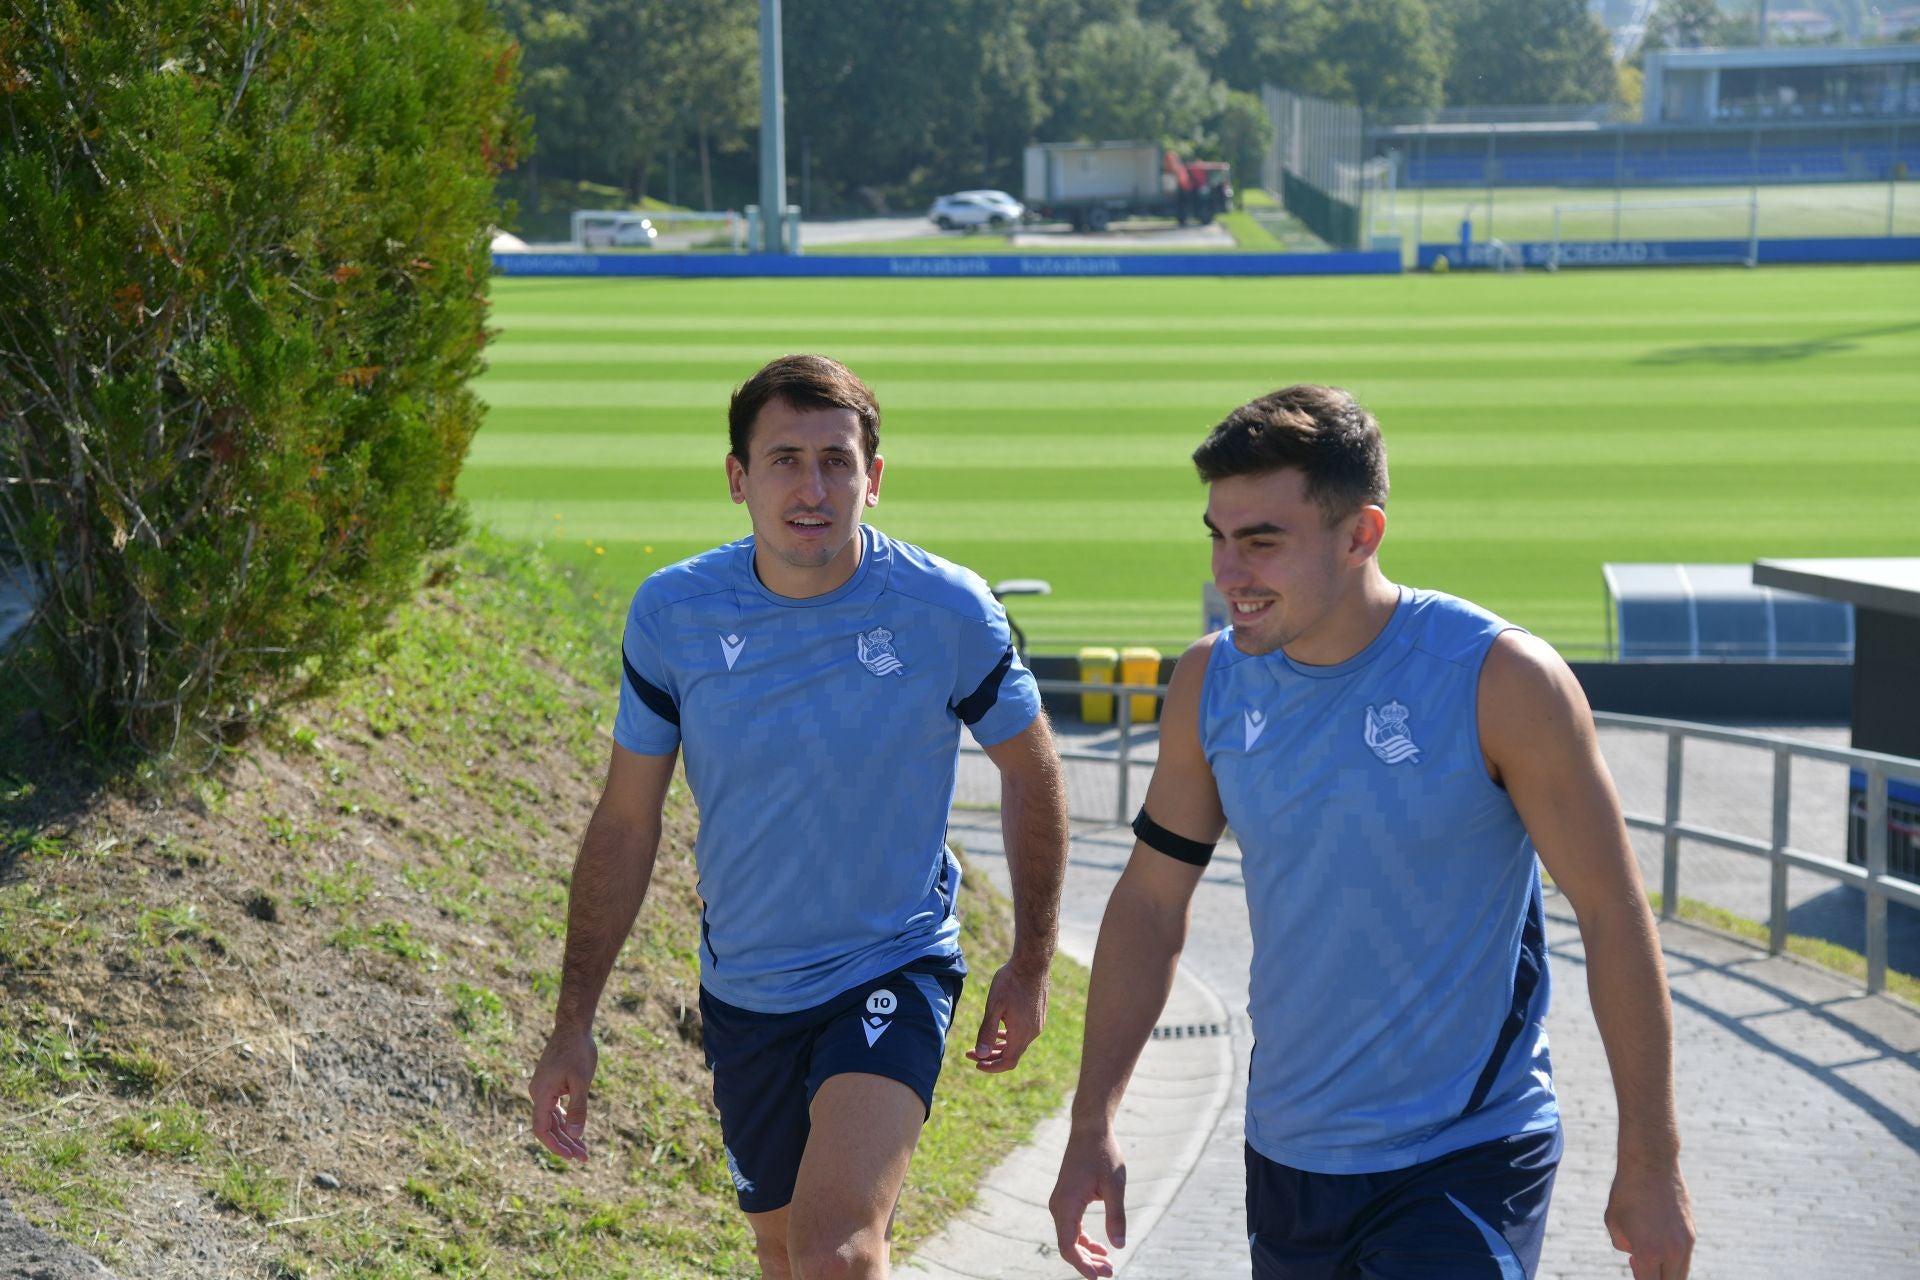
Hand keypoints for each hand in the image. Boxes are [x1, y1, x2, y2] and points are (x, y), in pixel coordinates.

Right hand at [528, 1027, 596, 1161]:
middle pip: (548, 1127)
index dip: (556, 1146)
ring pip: (552, 1119)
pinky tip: (576, 1130)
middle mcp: (538, 1094)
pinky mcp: (550, 1085)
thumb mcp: (582, 1081)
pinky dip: (565, 1120)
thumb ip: (578, 1108)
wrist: (573, 1027)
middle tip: (584, 1157)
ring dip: (566, 1134)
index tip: (571, 1156)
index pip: (542, 1130)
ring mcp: (543, 1089)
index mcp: (541, 1094)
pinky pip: (555, 1109)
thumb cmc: (578, 1051)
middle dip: (566, 1143)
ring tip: (583, 1150)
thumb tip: (576, 1134)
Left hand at [964, 958, 1047, 1072]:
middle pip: (1011, 1055)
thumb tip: (981, 1054)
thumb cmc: (1011, 981)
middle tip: (971, 1053)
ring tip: (983, 1044)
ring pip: (1017, 1044)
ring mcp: (1038, 1024)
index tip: (975, 1063)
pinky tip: (1000, 1030)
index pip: (1007, 1062)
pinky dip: (1009, 1037)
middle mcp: (1033, 1032)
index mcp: (1021, 1034)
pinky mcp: (1039, 1015)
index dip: (991, 1067)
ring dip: (999, 1047)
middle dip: (990, 1056)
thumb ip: (987, 1032)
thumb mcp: (994, 1006)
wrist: (1033, 962)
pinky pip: (1023, 1034)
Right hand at [1050, 1125, 1127, 1278]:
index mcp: (1067, 1204)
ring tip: (1107, 1263)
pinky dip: (1083, 1239)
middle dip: (1087, 1263)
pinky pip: (1071, 1227)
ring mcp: (1060, 1202)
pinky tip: (1100, 1246)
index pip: (1069, 1246)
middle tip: (1110, 1272)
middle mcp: (1058, 1206)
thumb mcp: (1115, 1186)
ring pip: (1069, 1238)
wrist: (1090, 1130)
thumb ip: (1116, 1217)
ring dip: (1086, 1253)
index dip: (1083, 1266)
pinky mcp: (1066, 1199)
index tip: (1100, 1278)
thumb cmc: (1103, 1154)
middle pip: (1068, 1245)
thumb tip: (1119, 1246)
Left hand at [1604, 1156, 1694, 1279]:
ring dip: (1666, 1271)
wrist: (1651, 1164)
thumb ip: (1623, 1245)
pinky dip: (1673, 1257)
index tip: (1633, 1267)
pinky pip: (1685, 1255)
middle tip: (1638, 1264)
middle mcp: (1672, 1252)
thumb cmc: (1626, 1192)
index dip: (1639, 1279)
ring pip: (1681, 1273)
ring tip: (1647, 1253)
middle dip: (1655, 1279)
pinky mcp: (1692, 1232)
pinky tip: (1658, 1240)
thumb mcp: (1613, 1221)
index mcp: (1649, 1253)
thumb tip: (1635, 1256)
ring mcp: (1686, 1243)